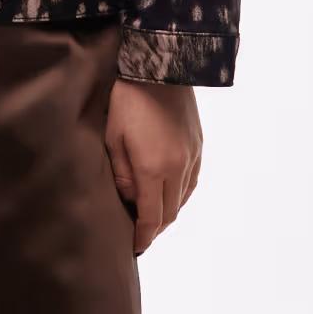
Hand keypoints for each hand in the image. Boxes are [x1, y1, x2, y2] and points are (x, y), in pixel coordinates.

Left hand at [105, 78, 202, 255]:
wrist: (161, 65)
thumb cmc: (127, 98)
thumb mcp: (113, 136)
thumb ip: (122, 174)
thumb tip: (131, 199)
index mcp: (154, 169)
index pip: (151, 218)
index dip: (144, 237)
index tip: (135, 248)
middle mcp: (179, 168)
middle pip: (169, 213)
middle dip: (155, 228)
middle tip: (141, 234)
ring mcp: (193, 156)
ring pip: (183, 199)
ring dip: (168, 211)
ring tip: (152, 215)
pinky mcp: (199, 144)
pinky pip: (192, 181)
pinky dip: (180, 194)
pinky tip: (169, 192)